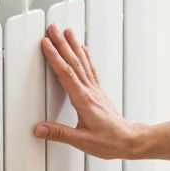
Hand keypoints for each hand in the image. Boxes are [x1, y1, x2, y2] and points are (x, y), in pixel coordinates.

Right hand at [34, 25, 143, 159]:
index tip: (46, 43)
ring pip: (83, 62)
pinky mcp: (99, 93)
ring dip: (73, 45)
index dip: (55, 57)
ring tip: (67, 31)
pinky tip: (83, 49)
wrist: (130, 141)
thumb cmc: (110, 142)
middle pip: (74, 62)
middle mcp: (91, 92)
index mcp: (84, 101)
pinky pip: (91, 69)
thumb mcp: (82, 141)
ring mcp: (96, 91)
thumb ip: (60, 133)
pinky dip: (85, 56)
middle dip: (61, 44)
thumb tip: (40, 129)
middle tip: (53, 28)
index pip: (66, 74)